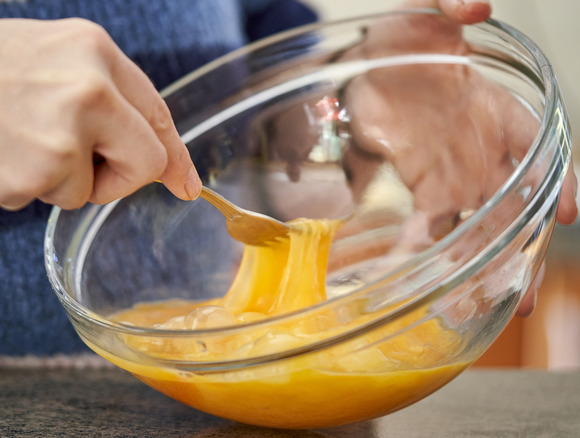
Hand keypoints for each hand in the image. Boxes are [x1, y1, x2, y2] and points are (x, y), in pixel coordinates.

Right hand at [0, 17, 200, 209]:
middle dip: (118, 178)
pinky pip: (50, 200)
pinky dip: (23, 190)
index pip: (157, 111)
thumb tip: (144, 141)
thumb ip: (98, 92)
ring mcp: (64, 134)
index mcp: (93, 50)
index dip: (173, 154)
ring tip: (8, 144)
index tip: (187, 184)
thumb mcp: (41, 56)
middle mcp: (89, 88)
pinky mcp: (34, 175)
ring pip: (91, 188)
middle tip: (77, 169)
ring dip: (58, 181)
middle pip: (145, 160)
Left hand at [342, 0, 576, 315]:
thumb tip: (476, 7)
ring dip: (476, 264)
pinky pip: (427, 224)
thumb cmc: (400, 38)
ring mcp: (454, 173)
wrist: (361, 63)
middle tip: (517, 291)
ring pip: (475, 225)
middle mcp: (483, 150)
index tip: (567, 210)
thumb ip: (450, 3)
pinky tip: (415, 276)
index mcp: (497, 110)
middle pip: (512, 204)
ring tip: (474, 305)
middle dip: (517, 247)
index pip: (539, 147)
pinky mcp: (421, 185)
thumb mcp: (425, 9)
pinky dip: (421, 249)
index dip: (558, 178)